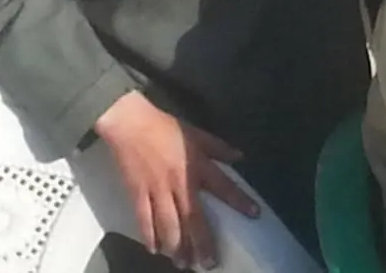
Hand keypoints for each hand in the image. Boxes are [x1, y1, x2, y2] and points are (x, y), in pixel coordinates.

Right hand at [94, 92, 259, 269]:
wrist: (131, 125)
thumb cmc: (166, 128)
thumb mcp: (198, 133)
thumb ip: (219, 148)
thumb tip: (240, 157)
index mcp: (197, 165)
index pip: (223, 186)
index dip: (239, 201)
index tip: (254, 215)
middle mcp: (180, 182)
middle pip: (193, 218)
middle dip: (202, 243)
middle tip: (208, 264)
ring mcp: (157, 191)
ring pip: (169, 225)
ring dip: (177, 247)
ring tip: (183, 263)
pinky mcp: (137, 194)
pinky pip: (145, 221)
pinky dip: (150, 237)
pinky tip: (156, 251)